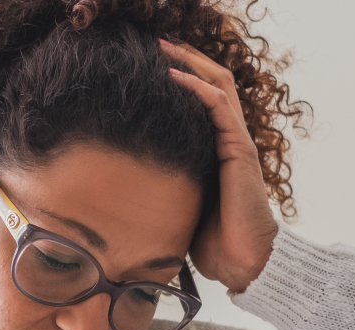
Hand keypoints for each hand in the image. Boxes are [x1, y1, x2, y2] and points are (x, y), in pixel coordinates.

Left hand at [160, 40, 277, 293]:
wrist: (237, 261)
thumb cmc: (207, 238)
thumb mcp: (176, 198)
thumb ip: (160, 179)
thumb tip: (115, 177)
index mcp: (215, 146)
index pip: (202, 96)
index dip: (181, 74)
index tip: (149, 62)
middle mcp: (229, 137)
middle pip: (212, 80)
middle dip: (185, 57)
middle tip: (154, 43)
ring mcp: (236, 141)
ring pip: (218, 83)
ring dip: (189, 62)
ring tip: (162, 48)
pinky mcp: (239, 150)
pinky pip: (219, 106)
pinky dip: (196, 87)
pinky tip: (173, 76)